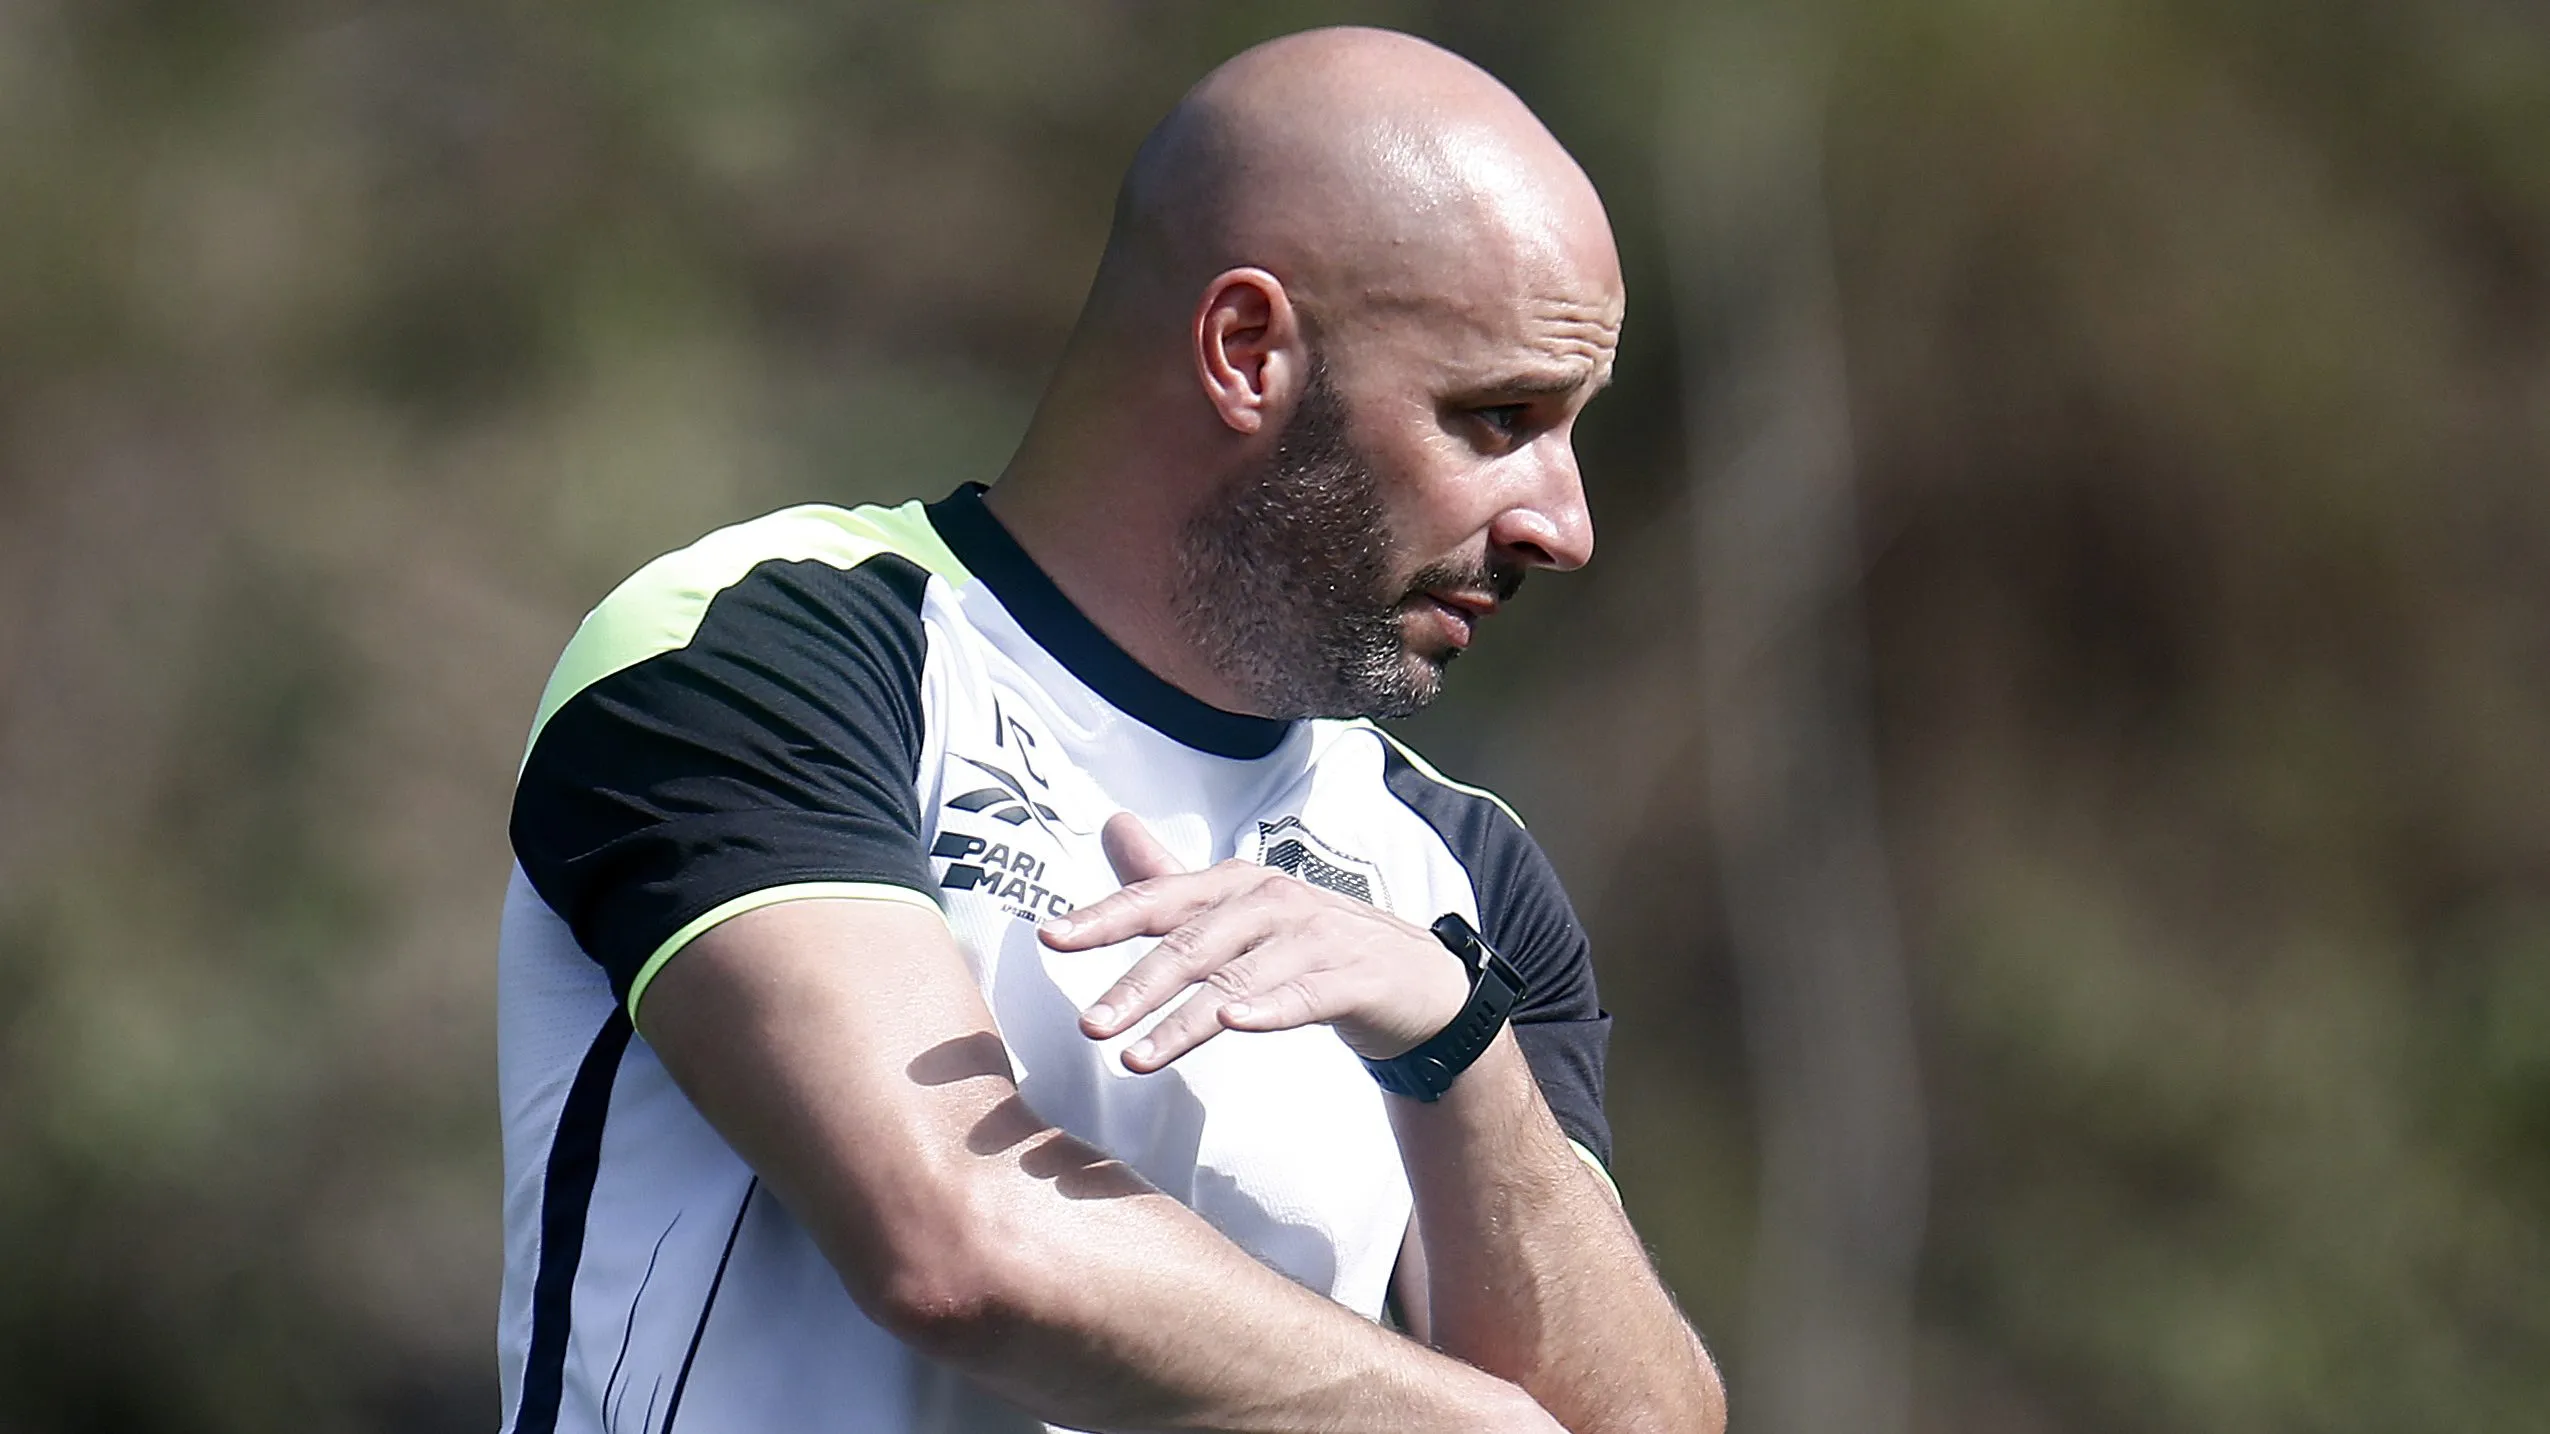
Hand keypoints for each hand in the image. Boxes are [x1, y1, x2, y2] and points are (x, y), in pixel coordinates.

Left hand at [1042, 812, 1470, 1071]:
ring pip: (1237, 980)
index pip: (1160, 898)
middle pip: (1192, 945)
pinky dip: (1266, 1009)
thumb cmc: (1310, 942)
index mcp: (1236, 884)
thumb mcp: (1238, 909)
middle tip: (1089, 1025)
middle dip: (1135, 986)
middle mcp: (1271, 902)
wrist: (1413, 978)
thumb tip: (1112, 826)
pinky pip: (1303, 996)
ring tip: (1135, 1056)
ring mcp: (1315, 938)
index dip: (1104, 917)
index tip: (1052, 938)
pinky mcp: (1353, 979)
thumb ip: (1171, 882)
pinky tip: (1231, 1026)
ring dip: (1183, 1020)